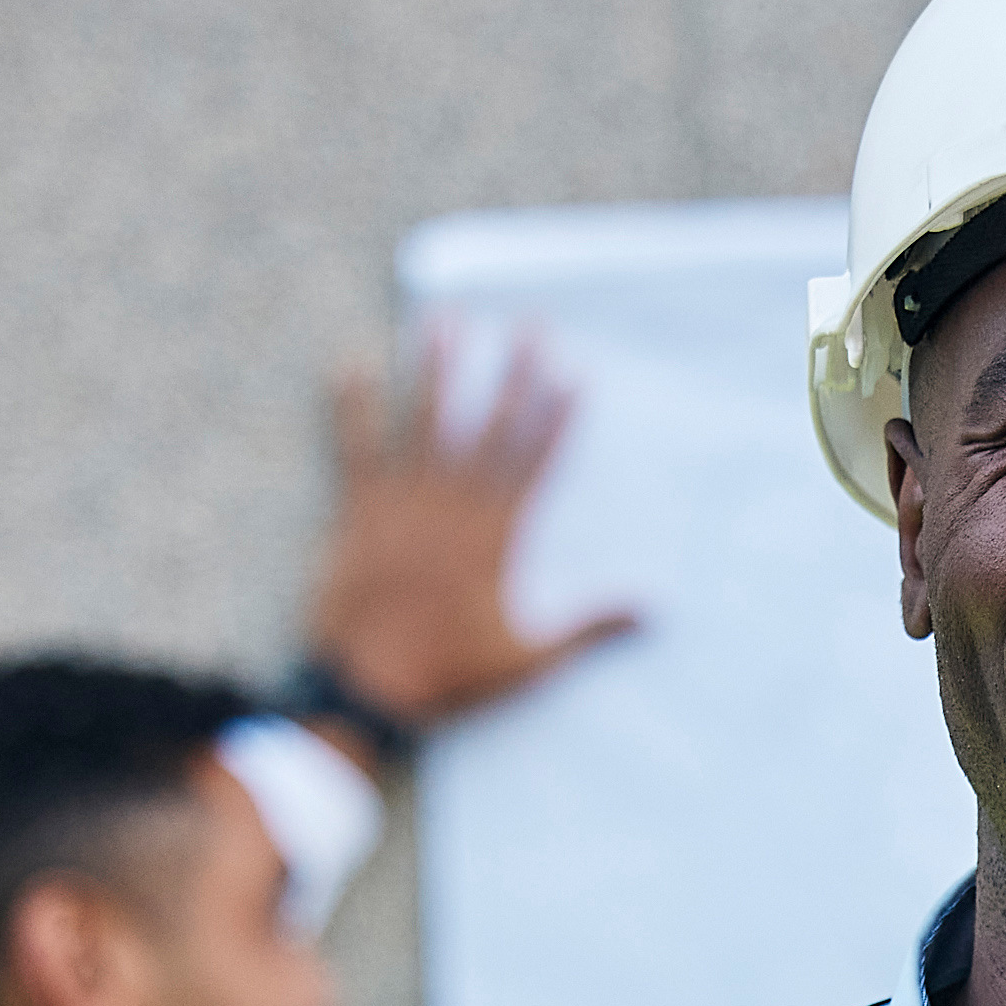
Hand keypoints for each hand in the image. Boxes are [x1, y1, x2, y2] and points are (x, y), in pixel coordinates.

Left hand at [302, 324, 640, 740]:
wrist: (365, 686)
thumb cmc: (449, 676)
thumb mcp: (531, 661)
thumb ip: (590, 629)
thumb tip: (652, 610)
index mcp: (497, 537)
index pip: (536, 462)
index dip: (556, 417)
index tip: (574, 374)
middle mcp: (453, 507)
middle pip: (490, 428)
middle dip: (512, 374)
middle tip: (528, 325)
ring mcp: (403, 503)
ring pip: (425, 422)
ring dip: (437, 369)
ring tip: (447, 319)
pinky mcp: (357, 511)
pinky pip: (355, 447)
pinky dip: (353, 406)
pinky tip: (353, 364)